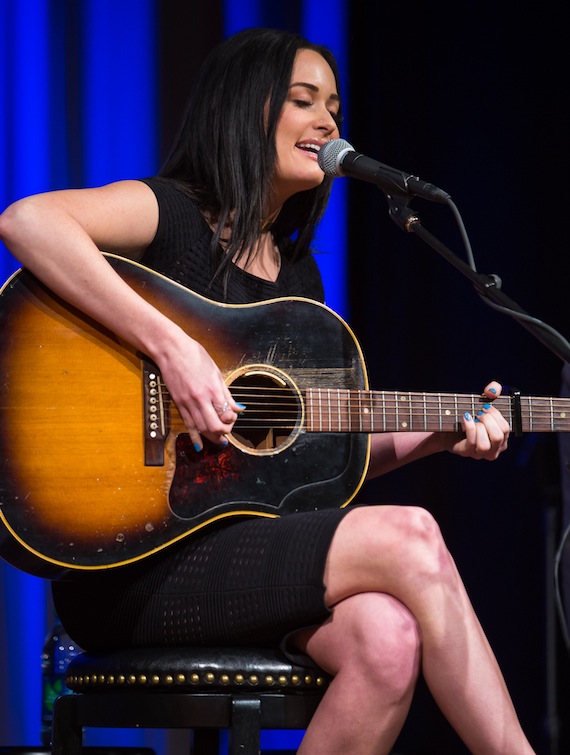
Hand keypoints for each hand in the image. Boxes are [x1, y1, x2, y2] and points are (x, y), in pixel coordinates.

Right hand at [154, 329, 242, 451]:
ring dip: (212, 437)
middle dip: (223, 432)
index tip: (233, 416)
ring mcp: (188, 402)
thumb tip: (239, 407)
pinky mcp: (179, 404)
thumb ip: (227, 393)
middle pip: (214, 426)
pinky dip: (195, 437)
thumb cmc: (194, 355)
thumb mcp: (216, 372)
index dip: (232, 419)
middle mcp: (201, 399)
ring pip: (202, 428)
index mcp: (213, 389)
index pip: (226, 414)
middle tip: (227, 431)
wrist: (171, 350)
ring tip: (219, 440)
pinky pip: (188, 425)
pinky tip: (200, 446)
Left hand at [448, 380, 509, 460]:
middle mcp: (493, 450)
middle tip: (479, 413)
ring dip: (479, 428)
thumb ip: (493, 390)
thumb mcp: (484, 401)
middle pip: (498, 437)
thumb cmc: (470, 415)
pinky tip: (466, 418)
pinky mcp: (466, 452)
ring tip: (473, 418)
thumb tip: (492, 391)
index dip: (496, 415)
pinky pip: (471, 442)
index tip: (485, 407)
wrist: (447, 426)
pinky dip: (469, 427)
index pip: (505, 429)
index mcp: (501, 440)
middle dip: (488, 421)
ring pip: (485, 445)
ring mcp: (479, 453)